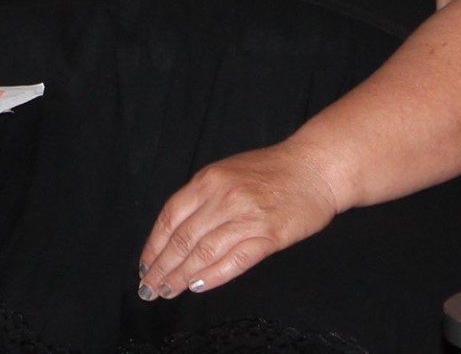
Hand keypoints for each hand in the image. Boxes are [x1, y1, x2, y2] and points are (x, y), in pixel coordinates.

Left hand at [137, 141, 340, 300]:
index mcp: (208, 180)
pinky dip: (214, 275)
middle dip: (162, 267)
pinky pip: (235, 260)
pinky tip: (199, 286)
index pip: (170, 217)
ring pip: (204, 252)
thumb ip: (202, 197)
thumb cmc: (272, 171)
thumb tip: (176, 232)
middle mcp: (223, 197)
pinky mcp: (269, 235)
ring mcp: (246, 216)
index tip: (144, 265)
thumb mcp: (227, 172)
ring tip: (169, 291)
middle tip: (150, 287)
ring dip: (182, 276)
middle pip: (183, 238)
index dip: (154, 245)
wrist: (315, 169)